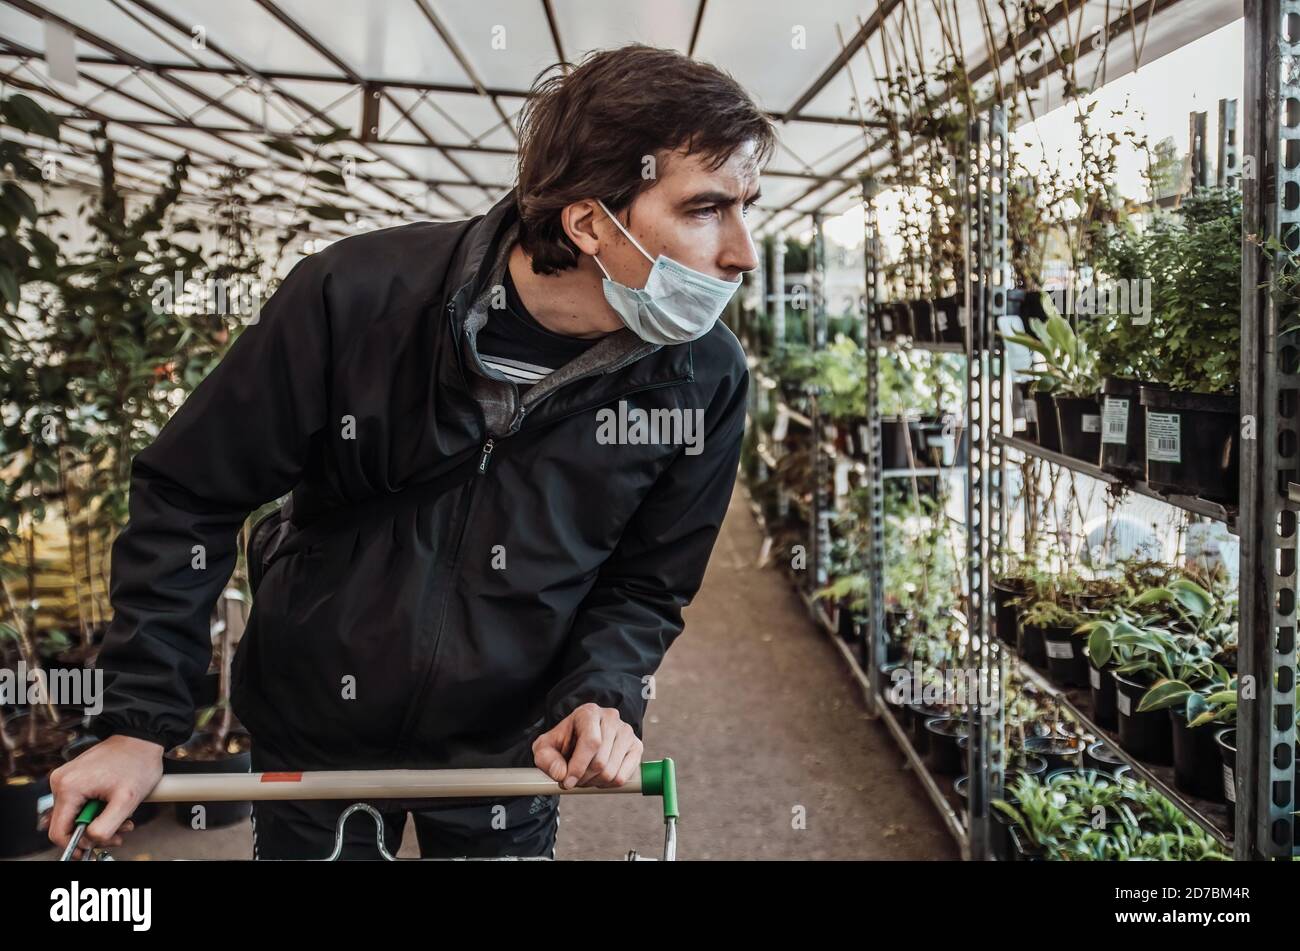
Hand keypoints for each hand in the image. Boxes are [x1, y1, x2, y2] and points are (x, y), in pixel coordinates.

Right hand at [45, 734, 163, 857]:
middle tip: (118, 833)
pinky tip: (115, 807)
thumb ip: (106, 826)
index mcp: (68, 788)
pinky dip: (98, 810)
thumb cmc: (137, 763)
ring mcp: (67, 778)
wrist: (142, 739)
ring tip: (123, 819)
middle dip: (94, 833)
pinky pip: (80, 803)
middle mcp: (61, 782)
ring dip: (99, 822)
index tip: (93, 848)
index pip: (58, 832)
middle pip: (68, 824)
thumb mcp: (126, 800)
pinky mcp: (75, 777)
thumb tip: (90, 840)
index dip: (76, 845)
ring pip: (77, 815)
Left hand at [532, 703, 642, 789]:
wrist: (580, 738)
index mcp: (589, 713)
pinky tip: (599, 778)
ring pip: (612, 772)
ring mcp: (626, 732)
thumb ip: (546, 759)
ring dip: (594, 783)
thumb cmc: (563, 742)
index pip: (591, 742)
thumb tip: (562, 774)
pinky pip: (624, 777)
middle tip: (574, 780)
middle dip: (583, 778)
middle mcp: (611, 718)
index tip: (567, 782)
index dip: (578, 766)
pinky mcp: (636, 746)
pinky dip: (608, 784)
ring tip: (585, 777)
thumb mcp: (545, 747)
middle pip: (601, 761)